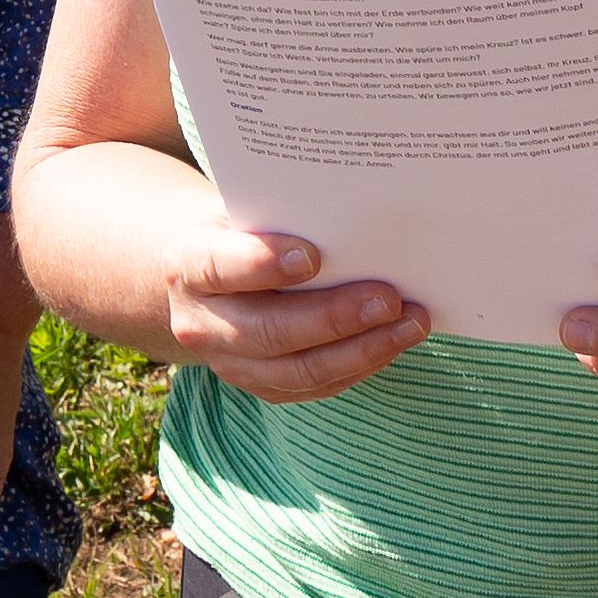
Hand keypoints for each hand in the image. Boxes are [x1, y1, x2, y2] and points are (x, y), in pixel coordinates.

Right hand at [160, 224, 425, 403]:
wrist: (205, 279)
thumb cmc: (240, 230)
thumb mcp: (242, 211)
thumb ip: (279, 216)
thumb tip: (354, 214)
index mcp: (187, 266)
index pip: (222, 267)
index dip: (264, 264)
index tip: (313, 256)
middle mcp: (199, 323)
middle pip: (269, 330)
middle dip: (334, 317)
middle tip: (389, 298)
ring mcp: (228, 363)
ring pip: (298, 370)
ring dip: (362, 349)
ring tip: (410, 323)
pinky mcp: (260, 386)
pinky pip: (314, 386)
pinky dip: (359, 366)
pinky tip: (393, 342)